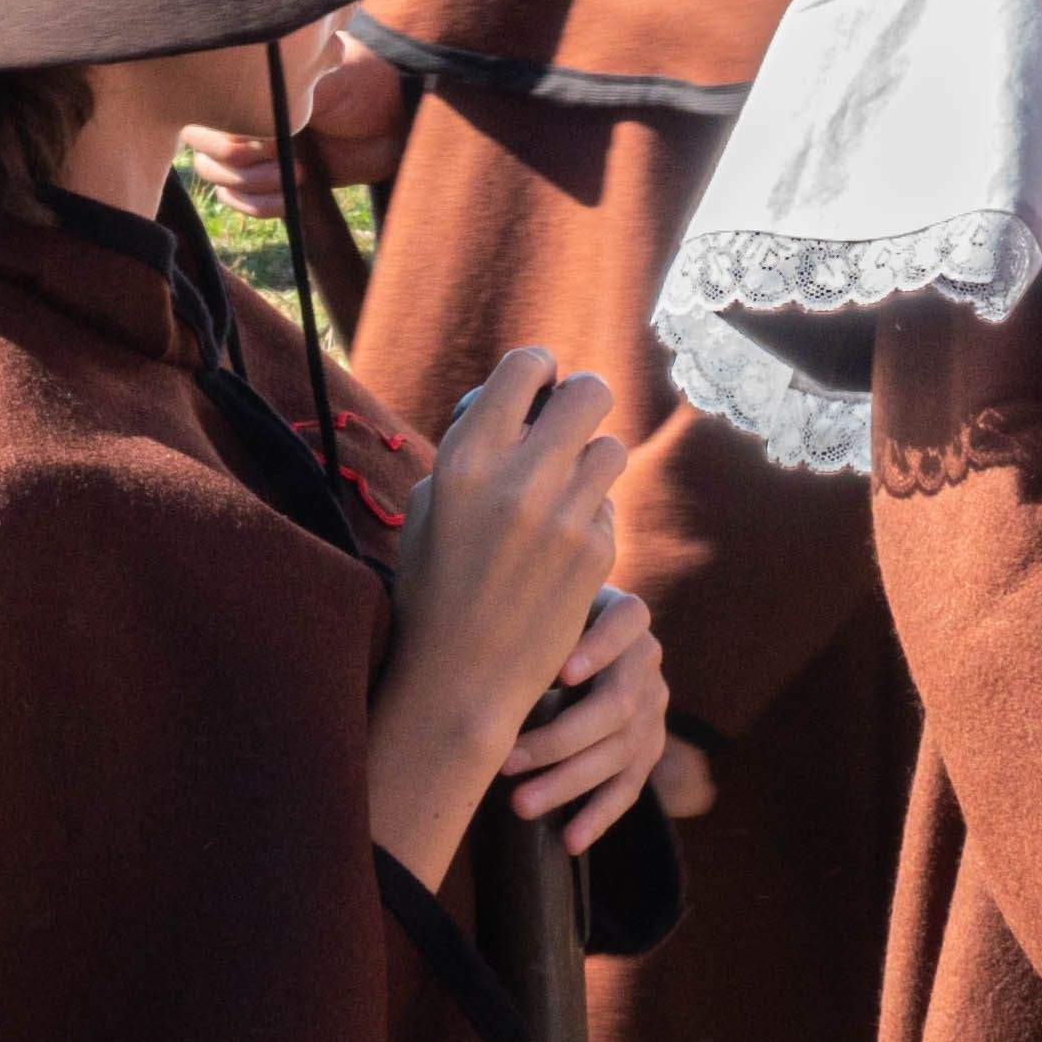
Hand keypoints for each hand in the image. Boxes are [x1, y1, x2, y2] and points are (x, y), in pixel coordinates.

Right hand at [180, 45, 415, 221]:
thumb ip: (280, 87)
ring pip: (216, 176)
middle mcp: (240, 113)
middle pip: (203, 149)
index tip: (275, 138)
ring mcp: (252, 149)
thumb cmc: (360, 85)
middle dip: (241, 163)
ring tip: (298, 175)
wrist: (394, 121)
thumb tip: (247, 103)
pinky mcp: (269, 179)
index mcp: (246, 82)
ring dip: (252, 185)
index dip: (232, 135)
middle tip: (287, 159)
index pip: (204, 113)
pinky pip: (236, 200)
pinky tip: (290, 199)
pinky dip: (258, 205)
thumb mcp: (321, 77)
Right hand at [363, 346, 629, 884]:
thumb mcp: (430, 503)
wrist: (461, 677)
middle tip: (563, 426)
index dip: (538, 372)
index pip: (529, 365)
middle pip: (590, 391)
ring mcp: (564, 516)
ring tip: (559, 488)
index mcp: (466, 455)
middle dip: (578, 401)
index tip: (533, 393)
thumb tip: (518, 401)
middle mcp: (520, 478)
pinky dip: (589, 512)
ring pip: (610, 447)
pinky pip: (607, 504)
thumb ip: (474, 445)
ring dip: (588, 459)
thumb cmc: (433, 584)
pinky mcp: (596, 552)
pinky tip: (560, 543)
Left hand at [505, 581, 667, 846]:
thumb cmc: (542, 623)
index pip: (628, 622)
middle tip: (507, 763)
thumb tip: (470, 651)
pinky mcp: (649, 748)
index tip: (561, 674)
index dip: (600, 648)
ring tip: (520, 805)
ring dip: (569, 783)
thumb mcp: (541, 613)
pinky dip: (599, 816)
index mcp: (626, 617)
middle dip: (560, 739)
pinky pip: (629, 787)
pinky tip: (570, 841)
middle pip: (618, 704)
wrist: (577, 646)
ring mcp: (654, 708)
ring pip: (621, 752)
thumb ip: (524, 622)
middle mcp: (647, 662)